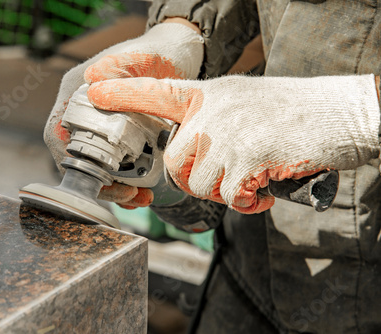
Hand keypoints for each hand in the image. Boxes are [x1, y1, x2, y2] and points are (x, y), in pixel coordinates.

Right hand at [44, 22, 203, 207]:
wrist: (178, 56)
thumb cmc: (159, 52)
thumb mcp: (143, 56)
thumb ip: (119, 66)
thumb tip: (91, 81)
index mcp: (77, 90)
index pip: (59, 131)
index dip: (74, 160)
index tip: (100, 177)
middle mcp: (81, 110)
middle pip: (75, 156)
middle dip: (98, 182)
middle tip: (128, 195)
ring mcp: (98, 124)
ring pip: (93, 165)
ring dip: (112, 187)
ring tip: (139, 198)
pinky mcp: (115, 135)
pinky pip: (111, 164)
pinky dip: (123, 182)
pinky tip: (141, 192)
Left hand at [86, 75, 380, 212]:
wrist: (340, 112)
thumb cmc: (293, 112)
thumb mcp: (244, 103)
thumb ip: (213, 124)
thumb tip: (193, 158)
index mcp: (210, 96)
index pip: (158, 91)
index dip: (123, 93)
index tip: (94, 91)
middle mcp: (212, 112)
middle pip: (176, 163)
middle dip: (197, 180)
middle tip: (227, 178)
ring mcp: (229, 134)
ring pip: (201, 184)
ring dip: (227, 191)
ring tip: (254, 178)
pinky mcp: (247, 158)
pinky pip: (230, 197)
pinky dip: (249, 202)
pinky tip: (267, 187)